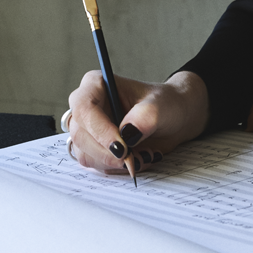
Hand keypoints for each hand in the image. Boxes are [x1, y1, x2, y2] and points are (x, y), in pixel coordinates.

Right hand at [65, 70, 208, 174]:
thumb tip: (127, 134)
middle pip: (80, 135)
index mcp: (96, 85)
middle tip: (133, 158)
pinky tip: (137, 158)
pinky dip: (117, 168)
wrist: (172, 119)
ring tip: (142, 154)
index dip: (99, 130)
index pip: (84, 109)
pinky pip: (95, 165)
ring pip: (85, 154)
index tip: (122, 147)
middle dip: (107, 153)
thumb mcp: (160, 105)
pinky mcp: (93, 148)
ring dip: (114, 162)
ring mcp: (87, 129)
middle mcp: (86, 107)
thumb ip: (145, 117)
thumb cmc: (165, 104)